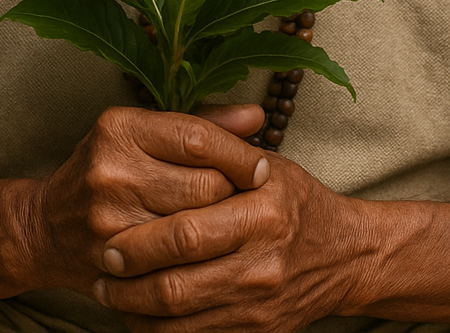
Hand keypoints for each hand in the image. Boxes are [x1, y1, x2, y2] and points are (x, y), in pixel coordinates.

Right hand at [27, 104, 270, 294]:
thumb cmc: (108, 171)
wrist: (46, 227)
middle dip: (232, 193)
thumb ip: (202, 124)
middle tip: (242, 199)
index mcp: (120, 128)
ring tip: (224, 224)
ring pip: (196, 225)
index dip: (240, 155)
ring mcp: (109, 216)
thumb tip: (257, 117)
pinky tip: (207, 254)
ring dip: (219, 227)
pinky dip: (199, 259)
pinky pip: (178, 261)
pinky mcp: (113, 256)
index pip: (198, 138)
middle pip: (204, 184)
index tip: (261, 167)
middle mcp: (111, 168)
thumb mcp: (145, 135)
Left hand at [92, 152, 368, 332]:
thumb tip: (159, 136)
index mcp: (263, 215)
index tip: (110, 239)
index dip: (140, 242)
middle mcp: (263, 265)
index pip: (186, 234)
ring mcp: (259, 305)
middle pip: (176, 284)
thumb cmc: (294, 202)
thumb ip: (218, 150)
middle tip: (104, 265)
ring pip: (177, 321)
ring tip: (111, 291)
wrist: (345, 256)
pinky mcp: (256, 332)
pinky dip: (157, 331)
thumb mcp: (266, 165)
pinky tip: (138, 313)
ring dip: (134, 309)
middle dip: (129, 279)